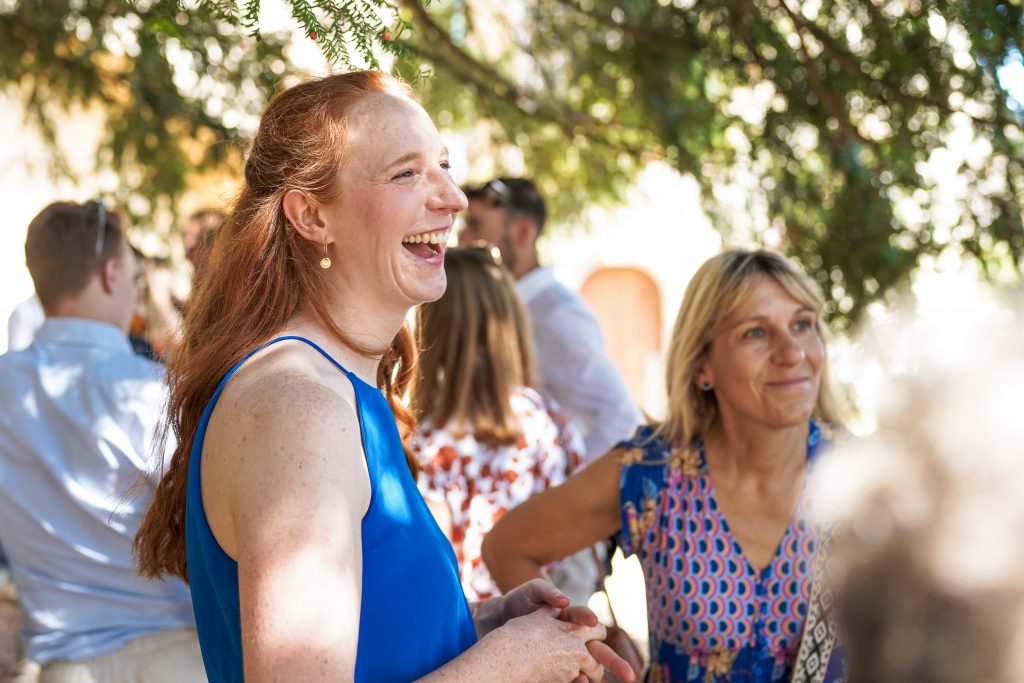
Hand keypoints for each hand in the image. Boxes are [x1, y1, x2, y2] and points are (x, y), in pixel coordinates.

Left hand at [500, 580, 635, 681]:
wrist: (500, 618)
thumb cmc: (520, 601)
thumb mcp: (533, 591)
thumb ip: (548, 592)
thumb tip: (564, 600)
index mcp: (570, 615)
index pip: (587, 619)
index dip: (588, 620)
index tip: (592, 622)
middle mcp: (573, 634)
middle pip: (598, 649)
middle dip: (614, 662)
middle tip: (629, 675)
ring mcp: (565, 651)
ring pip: (589, 666)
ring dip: (596, 675)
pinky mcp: (554, 664)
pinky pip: (570, 674)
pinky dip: (576, 679)